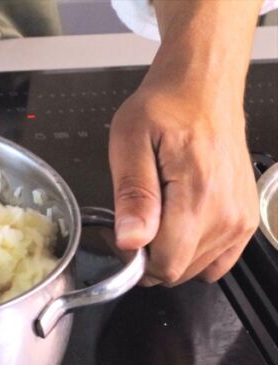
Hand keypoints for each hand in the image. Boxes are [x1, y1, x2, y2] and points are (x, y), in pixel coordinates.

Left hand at [109, 81, 257, 284]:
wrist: (204, 87)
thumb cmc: (164, 108)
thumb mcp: (130, 143)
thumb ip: (133, 195)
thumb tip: (131, 241)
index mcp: (198, 196)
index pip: (165, 265)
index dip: (135, 259)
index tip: (122, 233)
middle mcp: (227, 214)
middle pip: (179, 271)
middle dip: (149, 258)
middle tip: (136, 220)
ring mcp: (241, 219)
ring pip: (196, 268)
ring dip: (171, 253)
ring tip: (159, 214)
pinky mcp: (247, 218)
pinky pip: (218, 260)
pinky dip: (195, 252)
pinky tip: (180, 225)